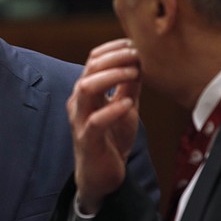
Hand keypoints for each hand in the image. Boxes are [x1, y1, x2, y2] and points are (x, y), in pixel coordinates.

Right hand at [67, 38, 140, 212]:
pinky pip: (95, 121)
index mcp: (87, 92)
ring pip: (86, 88)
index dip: (113, 48)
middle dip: (115, 58)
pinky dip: (112, 109)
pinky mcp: (86, 140)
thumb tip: (141, 61)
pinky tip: (128, 104)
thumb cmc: (111, 140)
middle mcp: (79, 102)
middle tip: (137, 55)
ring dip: (111, 76)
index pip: (93, 59)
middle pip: (89, 68)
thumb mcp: (125, 108)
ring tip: (133, 73)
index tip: (135, 44)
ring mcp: (80, 120)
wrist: (102, 176)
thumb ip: (130, 87)